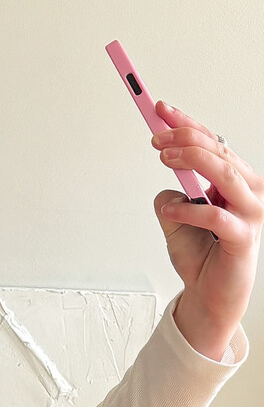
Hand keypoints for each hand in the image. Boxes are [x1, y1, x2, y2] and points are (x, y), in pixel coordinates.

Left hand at [151, 101, 262, 353]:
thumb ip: (172, 198)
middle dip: (186, 138)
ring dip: (192, 161)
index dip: (187, 124)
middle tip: (156, 139)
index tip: (160, 110)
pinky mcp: (243, 238)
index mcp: (235, 180)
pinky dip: (190, 211)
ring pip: (225, 174)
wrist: (210, 296)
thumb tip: (166, 187)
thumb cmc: (201, 257)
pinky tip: (171, 211)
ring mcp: (249, 213)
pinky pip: (216, 217)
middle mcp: (248, 191)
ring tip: (164, 159)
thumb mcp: (176, 220)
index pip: (213, 143)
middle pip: (219, 152)